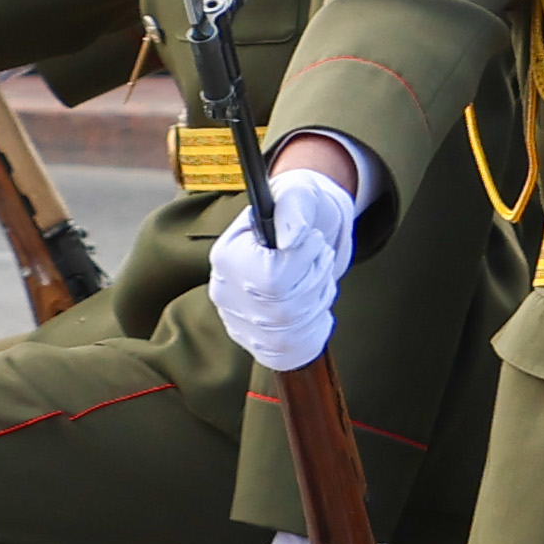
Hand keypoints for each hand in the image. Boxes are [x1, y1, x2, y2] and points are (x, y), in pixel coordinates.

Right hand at [203, 159, 357, 372]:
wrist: (304, 233)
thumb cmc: (298, 211)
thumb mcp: (299, 195)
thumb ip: (294, 209)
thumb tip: (292, 240)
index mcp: (227, 256)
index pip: (271, 279)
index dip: (302, 262)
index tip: (313, 240)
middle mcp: (225, 292)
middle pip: (284, 309)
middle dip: (315, 279)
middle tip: (318, 255)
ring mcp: (238, 321)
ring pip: (292, 331)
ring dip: (318, 298)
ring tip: (316, 273)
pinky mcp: (256, 340)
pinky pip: (293, 348)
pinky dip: (315, 324)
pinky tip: (313, 300)